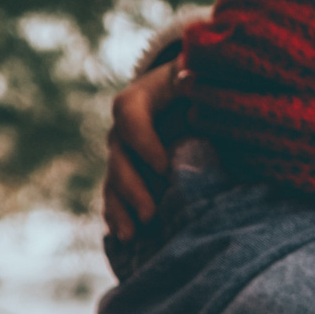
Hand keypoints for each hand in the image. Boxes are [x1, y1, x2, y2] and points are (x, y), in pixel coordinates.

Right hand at [102, 56, 186, 241]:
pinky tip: (126, 240)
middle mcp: (125, 129)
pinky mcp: (129, 178)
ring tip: (132, 236)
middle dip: (132, 187)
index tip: (164, 166)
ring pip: (113, 182)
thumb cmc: (200, 82)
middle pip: (118, 155)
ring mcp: (124, 156)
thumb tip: (190, 76)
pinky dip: (119, 218)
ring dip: (120, 209)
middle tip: (151, 213)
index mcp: (139, 99)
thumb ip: (198, 75)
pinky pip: (116, 198)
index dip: (142, 140)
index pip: (128, 114)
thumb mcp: (201, 73)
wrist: (195, 96)